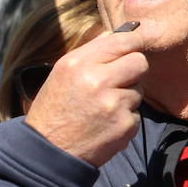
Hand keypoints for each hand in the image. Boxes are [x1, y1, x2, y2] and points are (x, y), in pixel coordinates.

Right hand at [24, 28, 147, 166]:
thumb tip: (118, 33)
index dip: (133, 43)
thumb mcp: (62, 74)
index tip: (134, 47)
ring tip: (102, 108)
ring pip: (139, 90)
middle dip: (133, 71)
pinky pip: (136, 114)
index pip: (123, 41)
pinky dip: (124, 119)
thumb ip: (91, 52)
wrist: (48, 152)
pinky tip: (104, 125)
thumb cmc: (54, 110)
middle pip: (140, 62)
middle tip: (117, 82)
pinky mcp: (125, 126)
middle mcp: (97, 81)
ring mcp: (113, 105)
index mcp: (79, 64)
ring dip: (126, 97)